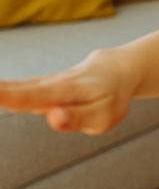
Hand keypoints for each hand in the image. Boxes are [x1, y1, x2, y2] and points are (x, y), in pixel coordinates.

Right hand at [0, 49, 137, 134]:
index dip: (12, 95)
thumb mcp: (104, 116)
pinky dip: (0, 90)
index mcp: (68, 90)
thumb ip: (77, 118)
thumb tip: (51, 117)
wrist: (117, 70)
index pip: (36, 95)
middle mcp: (52, 84)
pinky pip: (16, 89)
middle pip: (17, 90)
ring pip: (15, 88)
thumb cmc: (112, 98)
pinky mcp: (40, 86)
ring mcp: (44, 84)